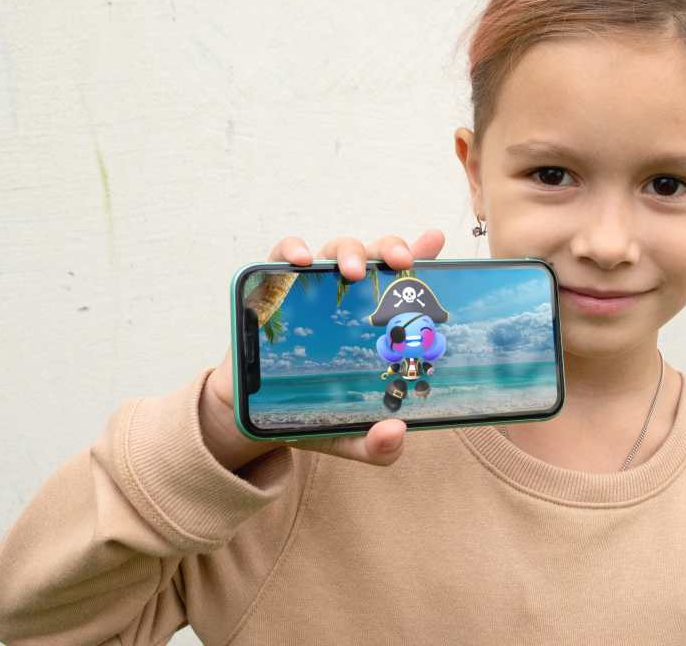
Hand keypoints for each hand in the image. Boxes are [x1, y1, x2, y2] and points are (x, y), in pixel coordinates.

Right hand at [200, 230, 445, 470]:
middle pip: (375, 255)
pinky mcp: (274, 287)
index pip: (404, 281)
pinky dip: (293, 248)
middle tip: (398, 264)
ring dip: (349, 250)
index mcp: (375, 320)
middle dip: (390, 248)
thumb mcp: (349, 436)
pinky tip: (302, 261)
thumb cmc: (311, 414)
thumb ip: (377, 445)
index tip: (434, 241)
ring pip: (336, 249)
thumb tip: (396, 432)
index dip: (420, 253)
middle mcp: (348, 295)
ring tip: (353, 271)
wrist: (251, 417)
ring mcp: (312, 287)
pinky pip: (282, 254)